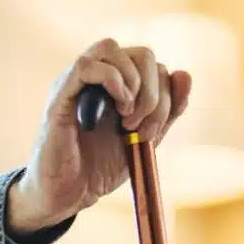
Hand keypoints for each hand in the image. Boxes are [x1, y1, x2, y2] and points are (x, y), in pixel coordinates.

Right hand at [5, 38, 192, 236]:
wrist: (67, 195)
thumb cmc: (98, 169)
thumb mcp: (144, 139)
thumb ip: (167, 111)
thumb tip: (184, 74)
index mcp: (117, 84)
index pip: (154, 65)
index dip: (164, 95)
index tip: (152, 131)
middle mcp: (96, 77)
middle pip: (140, 53)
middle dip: (152, 91)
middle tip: (139, 125)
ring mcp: (76, 83)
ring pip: (111, 48)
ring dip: (133, 84)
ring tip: (126, 119)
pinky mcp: (60, 95)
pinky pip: (86, 66)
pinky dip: (111, 81)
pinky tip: (116, 110)